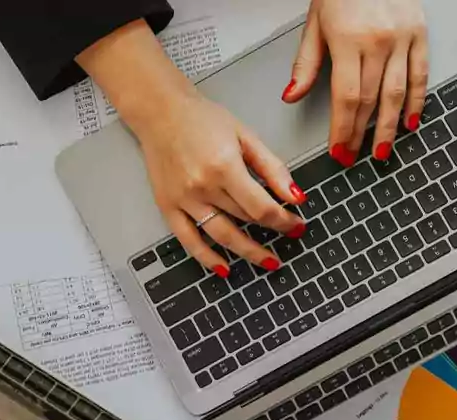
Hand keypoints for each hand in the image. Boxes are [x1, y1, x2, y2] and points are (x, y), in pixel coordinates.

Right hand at [131, 92, 309, 275]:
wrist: (160, 112)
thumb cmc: (201, 119)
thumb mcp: (245, 136)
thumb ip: (272, 168)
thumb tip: (295, 196)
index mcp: (224, 167)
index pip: (261, 207)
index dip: (283, 220)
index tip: (296, 224)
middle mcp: (202, 187)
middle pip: (244, 221)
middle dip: (271, 231)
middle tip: (288, 237)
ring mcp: (184, 200)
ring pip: (221, 236)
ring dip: (247, 252)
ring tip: (266, 260)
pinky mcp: (168, 207)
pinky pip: (189, 241)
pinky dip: (206, 258)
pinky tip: (223, 269)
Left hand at [283, 0, 428, 165]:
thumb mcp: (315, 24)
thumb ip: (305, 63)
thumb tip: (292, 95)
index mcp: (348, 41)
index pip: (345, 98)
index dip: (342, 129)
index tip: (338, 150)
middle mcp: (378, 42)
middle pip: (369, 100)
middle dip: (361, 134)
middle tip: (354, 157)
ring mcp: (402, 39)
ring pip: (396, 93)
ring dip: (389, 127)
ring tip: (381, 150)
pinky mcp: (420, 34)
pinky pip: (420, 74)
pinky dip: (416, 100)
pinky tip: (410, 121)